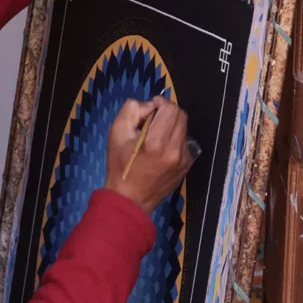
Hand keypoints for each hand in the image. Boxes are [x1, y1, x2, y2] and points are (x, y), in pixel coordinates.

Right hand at [105, 98, 192, 213]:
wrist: (130, 199)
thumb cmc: (120, 166)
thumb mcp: (116, 133)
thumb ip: (131, 110)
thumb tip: (150, 107)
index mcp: (156, 142)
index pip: (170, 109)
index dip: (160, 103)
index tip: (150, 109)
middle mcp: (175, 150)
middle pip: (181, 116)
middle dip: (167, 112)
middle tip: (152, 120)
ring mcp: (184, 160)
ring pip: (184, 129)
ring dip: (171, 126)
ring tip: (155, 137)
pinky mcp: (187, 166)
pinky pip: (184, 143)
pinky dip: (174, 140)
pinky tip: (161, 150)